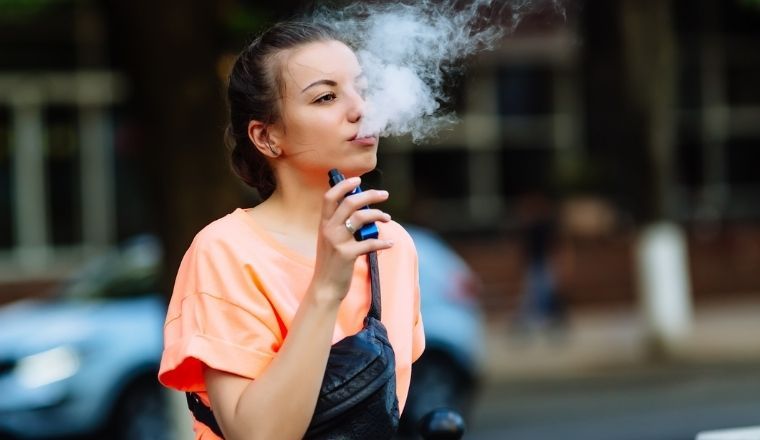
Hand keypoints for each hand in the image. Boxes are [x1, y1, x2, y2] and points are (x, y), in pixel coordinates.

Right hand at [310, 176, 392, 303]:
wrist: (324, 287)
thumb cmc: (331, 262)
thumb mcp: (330, 239)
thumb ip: (340, 224)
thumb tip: (361, 209)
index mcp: (324, 223)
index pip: (330, 196)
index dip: (343, 185)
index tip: (358, 180)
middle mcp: (329, 229)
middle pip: (350, 202)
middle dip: (370, 195)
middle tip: (384, 194)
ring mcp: (337, 241)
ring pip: (361, 218)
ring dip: (378, 215)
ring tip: (387, 218)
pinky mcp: (347, 255)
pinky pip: (369, 243)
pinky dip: (383, 242)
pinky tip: (390, 243)